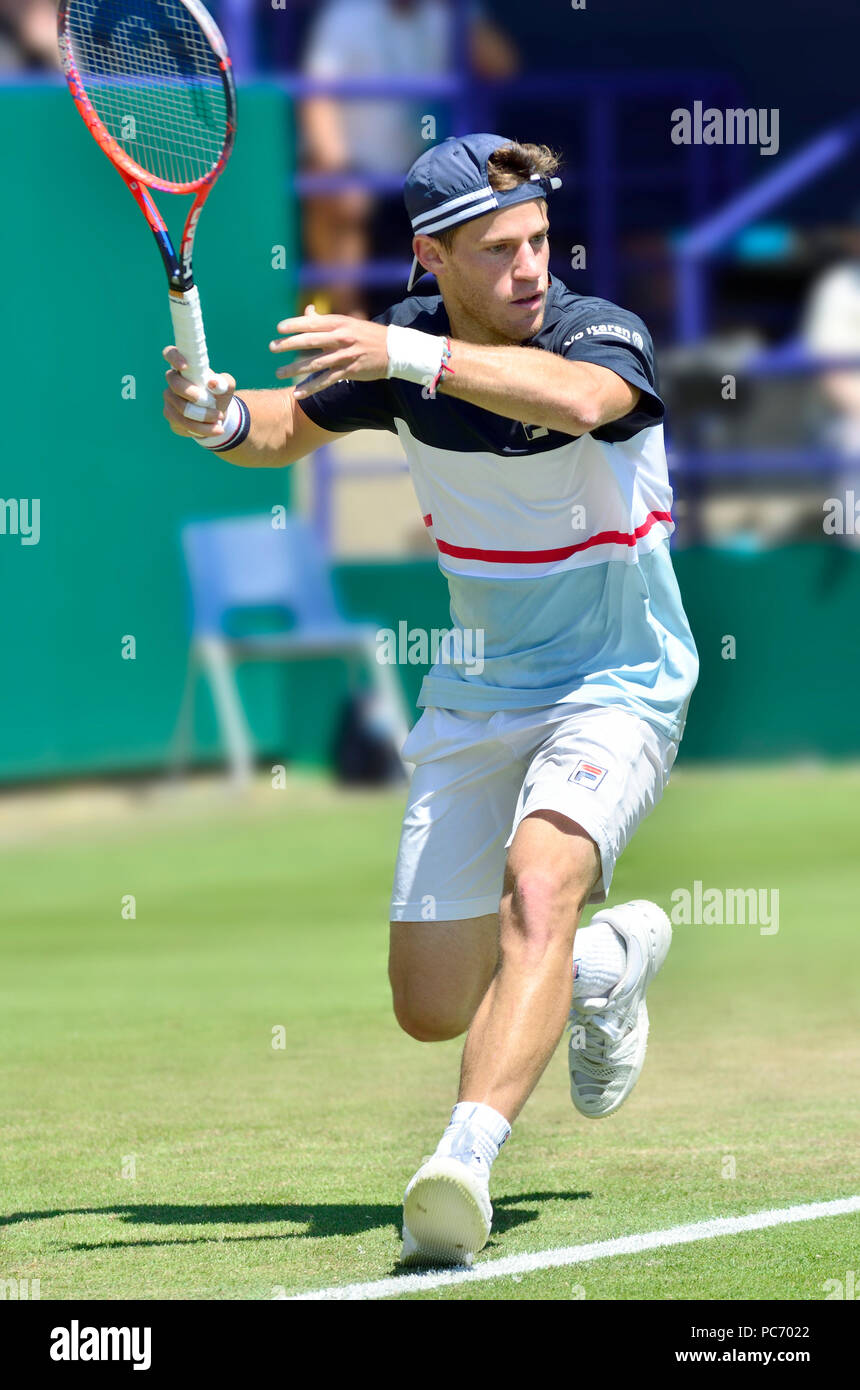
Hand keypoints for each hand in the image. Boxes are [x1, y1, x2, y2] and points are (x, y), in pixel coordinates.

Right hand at [162, 348, 235, 440]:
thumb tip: (213, 383)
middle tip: (211, 402)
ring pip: (181, 410)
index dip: (174, 357)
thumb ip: (224, 382)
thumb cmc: (219, 394)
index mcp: (184, 367)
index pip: (170, 353)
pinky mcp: (171, 418)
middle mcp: (172, 382)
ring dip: (203, 417)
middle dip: (194, 395)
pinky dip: (202, 429)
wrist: (217, 416)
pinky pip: (183, 424)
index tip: (185, 366)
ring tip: (220, 418)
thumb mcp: (227, 387)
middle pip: (175, 386)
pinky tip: (215, 429)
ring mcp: (169, 400)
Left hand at [270, 304, 387, 398]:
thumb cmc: (368, 334)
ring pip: (315, 363)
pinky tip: (297, 393)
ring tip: (279, 373)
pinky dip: (311, 388)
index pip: (313, 322)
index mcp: (339, 323)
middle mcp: (341, 338)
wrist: (394, 350)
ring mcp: (344, 356)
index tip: (279, 328)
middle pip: (310, 341)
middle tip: (272, 347)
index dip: (294, 325)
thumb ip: (325, 320)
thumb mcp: (348, 322)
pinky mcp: (349, 372)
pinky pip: (326, 381)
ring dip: (295, 369)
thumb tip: (307, 311)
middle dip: (289, 345)